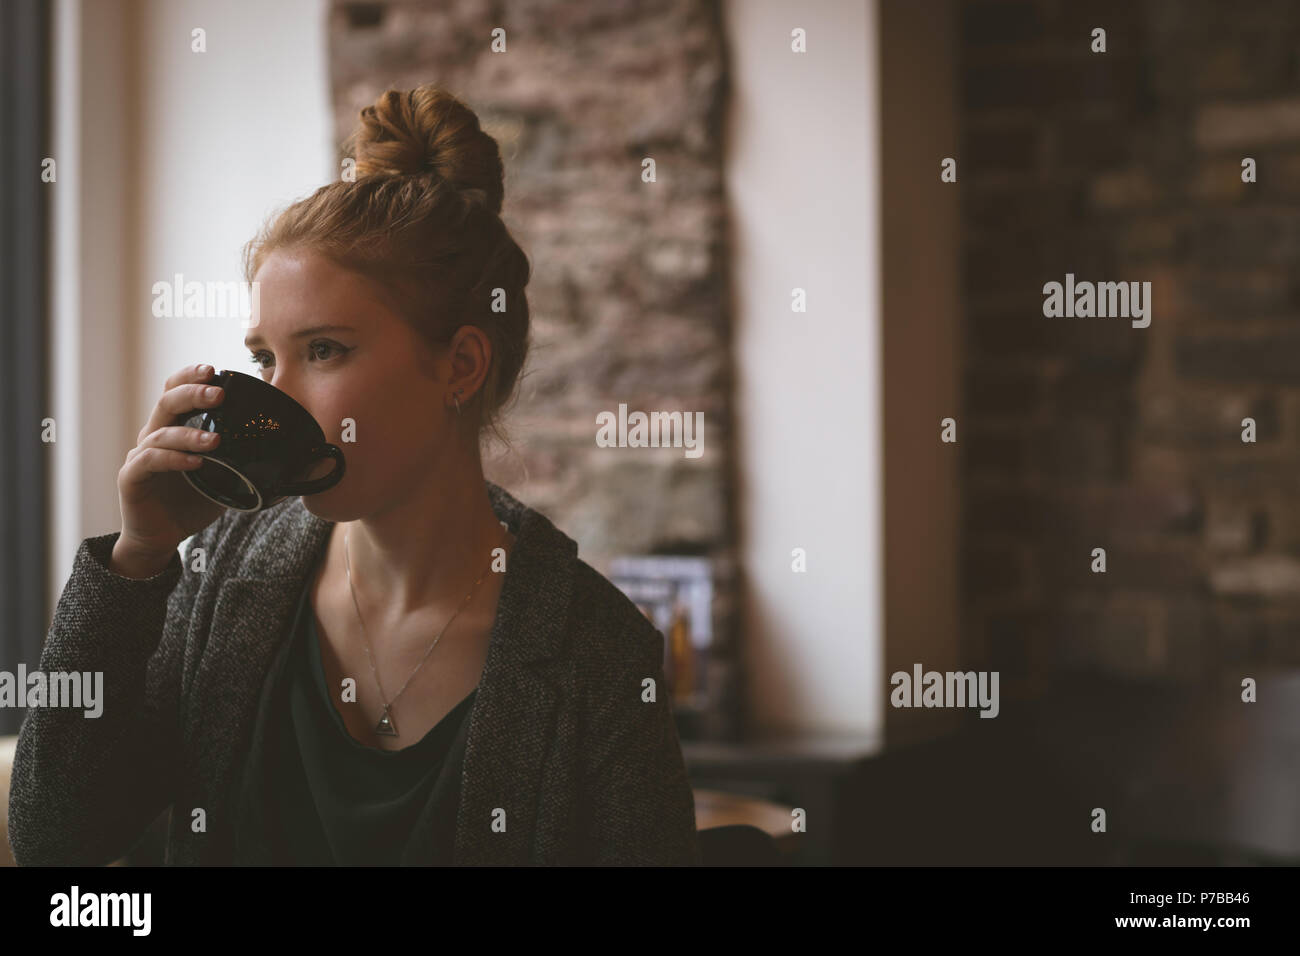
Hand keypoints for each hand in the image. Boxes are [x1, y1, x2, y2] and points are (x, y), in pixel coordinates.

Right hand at [113, 363, 227, 570]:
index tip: (215, 370)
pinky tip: (195, 463)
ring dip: (189, 434)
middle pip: (167, 402)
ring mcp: (140, 455)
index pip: (176, 390)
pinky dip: (173, 459)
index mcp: (174, 427)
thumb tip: (295, 453)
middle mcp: (153, 435)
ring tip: (216, 441)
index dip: (191, 377)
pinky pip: (150, 462)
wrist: (163, 536)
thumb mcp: (227, 476)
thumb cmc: (194, 501)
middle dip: (193, 394)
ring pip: (161, 433)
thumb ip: (247, 459)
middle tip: (219, 394)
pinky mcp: (131, 478)